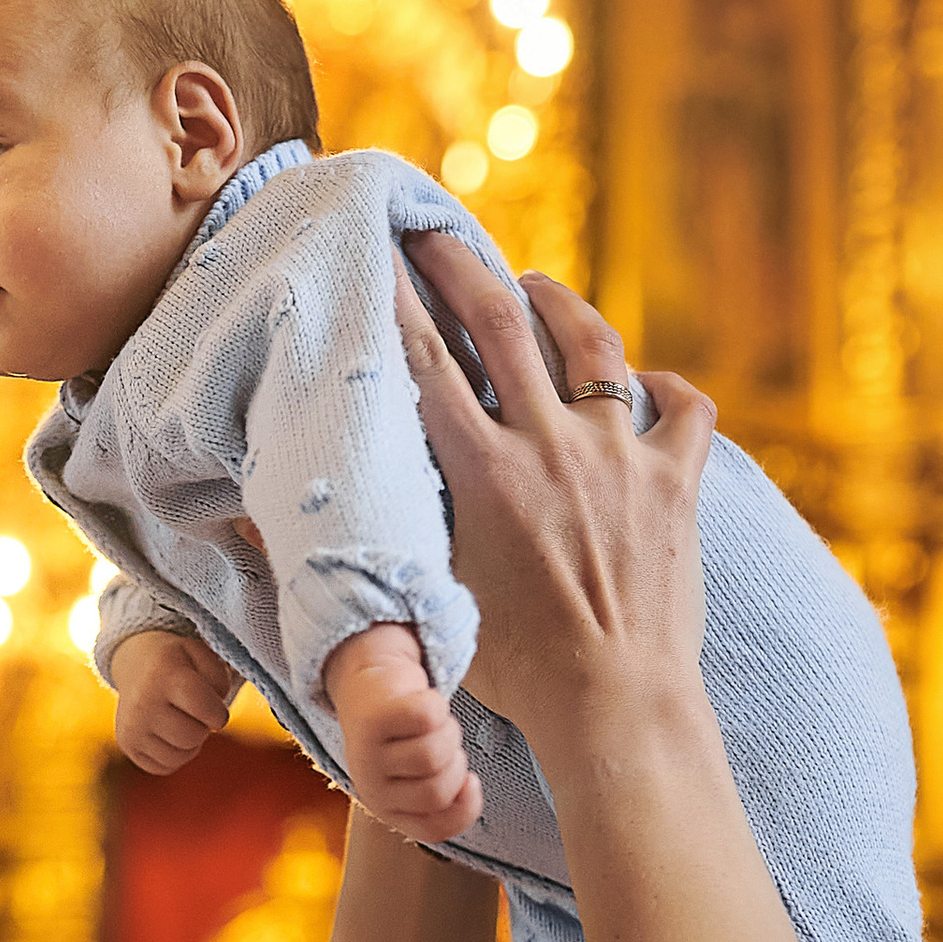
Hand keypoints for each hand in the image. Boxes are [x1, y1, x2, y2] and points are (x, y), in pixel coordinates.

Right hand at [113, 630, 237, 773]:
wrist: (136, 664)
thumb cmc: (179, 662)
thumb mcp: (202, 655)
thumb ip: (219, 681)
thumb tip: (217, 721)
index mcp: (162, 673)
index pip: (202, 706)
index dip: (218, 713)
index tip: (217, 710)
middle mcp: (142, 702)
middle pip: (192, 737)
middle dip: (203, 728)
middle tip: (196, 713)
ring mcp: (131, 726)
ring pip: (179, 758)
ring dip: (191, 745)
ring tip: (183, 722)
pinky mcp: (127, 744)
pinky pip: (165, 767)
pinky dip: (175, 755)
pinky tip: (169, 734)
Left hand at [329, 625, 481, 840]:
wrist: (368, 692)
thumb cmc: (404, 737)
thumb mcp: (425, 775)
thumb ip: (451, 797)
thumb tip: (469, 788)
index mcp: (388, 809)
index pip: (435, 829)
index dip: (466, 808)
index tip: (470, 780)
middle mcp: (372, 789)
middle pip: (438, 791)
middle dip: (456, 763)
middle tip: (442, 743)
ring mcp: (368, 756)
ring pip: (433, 754)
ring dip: (448, 731)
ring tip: (432, 723)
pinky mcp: (371, 721)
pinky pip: (426, 717)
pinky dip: (437, 704)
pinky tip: (422, 702)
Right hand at [388, 238, 714, 770]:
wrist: (616, 706)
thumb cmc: (513, 672)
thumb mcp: (429, 597)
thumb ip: (377, 539)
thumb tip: (258, 528)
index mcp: (483, 473)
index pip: (425, 360)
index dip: (396, 298)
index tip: (374, 254)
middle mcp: (551, 446)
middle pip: (499, 322)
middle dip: (459, 265)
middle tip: (434, 235)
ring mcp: (621, 456)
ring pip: (591, 343)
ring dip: (557, 302)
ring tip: (533, 286)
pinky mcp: (678, 481)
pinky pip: (683, 408)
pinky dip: (665, 387)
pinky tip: (646, 385)